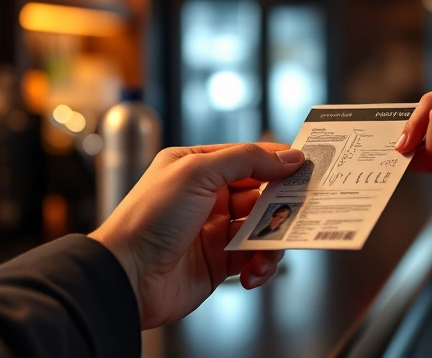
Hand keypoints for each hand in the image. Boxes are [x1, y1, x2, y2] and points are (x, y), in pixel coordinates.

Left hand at [89, 143, 303, 329]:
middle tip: (301, 209)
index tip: (305, 166)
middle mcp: (206, 196)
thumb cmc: (148, 219)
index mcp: (196, 166)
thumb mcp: (197, 173)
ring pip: (261, 228)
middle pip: (260, 194)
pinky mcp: (218, 262)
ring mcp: (213, 230)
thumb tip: (286, 156)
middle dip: (282, 203)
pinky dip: (261, 265)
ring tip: (271, 248)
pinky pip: (252, 258)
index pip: (247, 158)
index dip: (276, 161)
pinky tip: (254, 271)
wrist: (126, 276)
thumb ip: (246, 160)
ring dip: (273, 238)